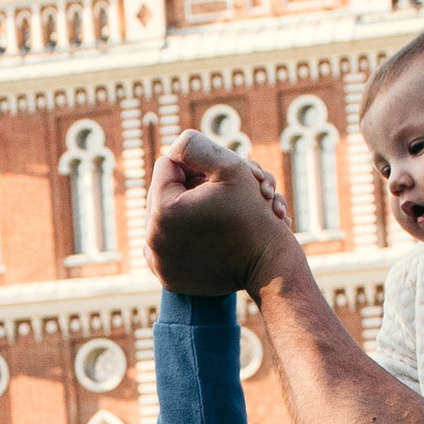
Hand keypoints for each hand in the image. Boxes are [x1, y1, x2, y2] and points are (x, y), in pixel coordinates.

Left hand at [146, 131, 295, 296]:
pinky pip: (167, 243)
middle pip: (162, 192)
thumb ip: (194, 145)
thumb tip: (172, 152)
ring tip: (216, 214)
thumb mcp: (231, 166)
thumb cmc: (254, 215)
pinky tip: (206, 233)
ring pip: (164, 216)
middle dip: (189, 188)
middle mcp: (152, 242)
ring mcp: (159, 264)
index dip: (197, 166)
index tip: (219, 181)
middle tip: (220, 196)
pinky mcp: (168, 278)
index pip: (167, 165)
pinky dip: (183, 234)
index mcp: (163, 211)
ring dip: (186, 209)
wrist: (270, 266)